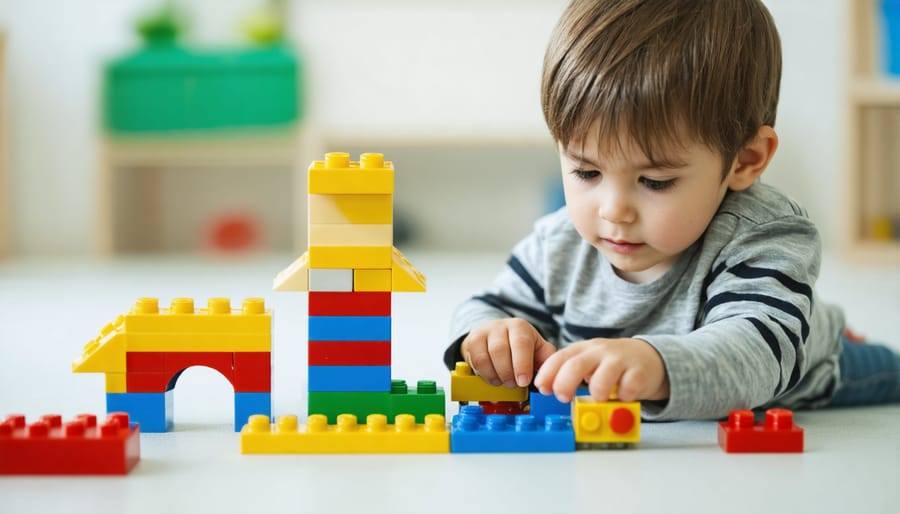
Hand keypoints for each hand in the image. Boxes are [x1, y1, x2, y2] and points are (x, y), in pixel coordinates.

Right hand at [461, 318, 556, 387]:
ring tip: (502, 382)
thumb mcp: (537, 348)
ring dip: (494, 375)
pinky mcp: (471, 340)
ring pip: (484, 357)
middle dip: (507, 373)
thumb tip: (552, 372)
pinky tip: (492, 376)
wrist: (496, 335)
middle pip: (500, 350)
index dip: (522, 364)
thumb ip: (546, 359)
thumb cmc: (520, 346)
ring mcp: (484, 332)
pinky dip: (483, 373)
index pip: (521, 343)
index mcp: (520, 327)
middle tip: (513, 384)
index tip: (523, 381)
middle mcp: (501, 326)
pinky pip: (474, 360)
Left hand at [533, 338, 668, 402]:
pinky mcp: (639, 371)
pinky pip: (628, 388)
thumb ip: (569, 373)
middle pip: (575, 365)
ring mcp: (620, 360)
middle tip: (563, 398)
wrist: (647, 357)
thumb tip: (547, 389)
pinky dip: (622, 397)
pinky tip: (622, 396)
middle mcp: (599, 352)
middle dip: (564, 384)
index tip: (543, 388)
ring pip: (602, 377)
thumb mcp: (587, 363)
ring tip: (600, 398)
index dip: (547, 373)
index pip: (559, 357)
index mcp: (582, 350)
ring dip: (597, 393)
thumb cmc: (611, 364)